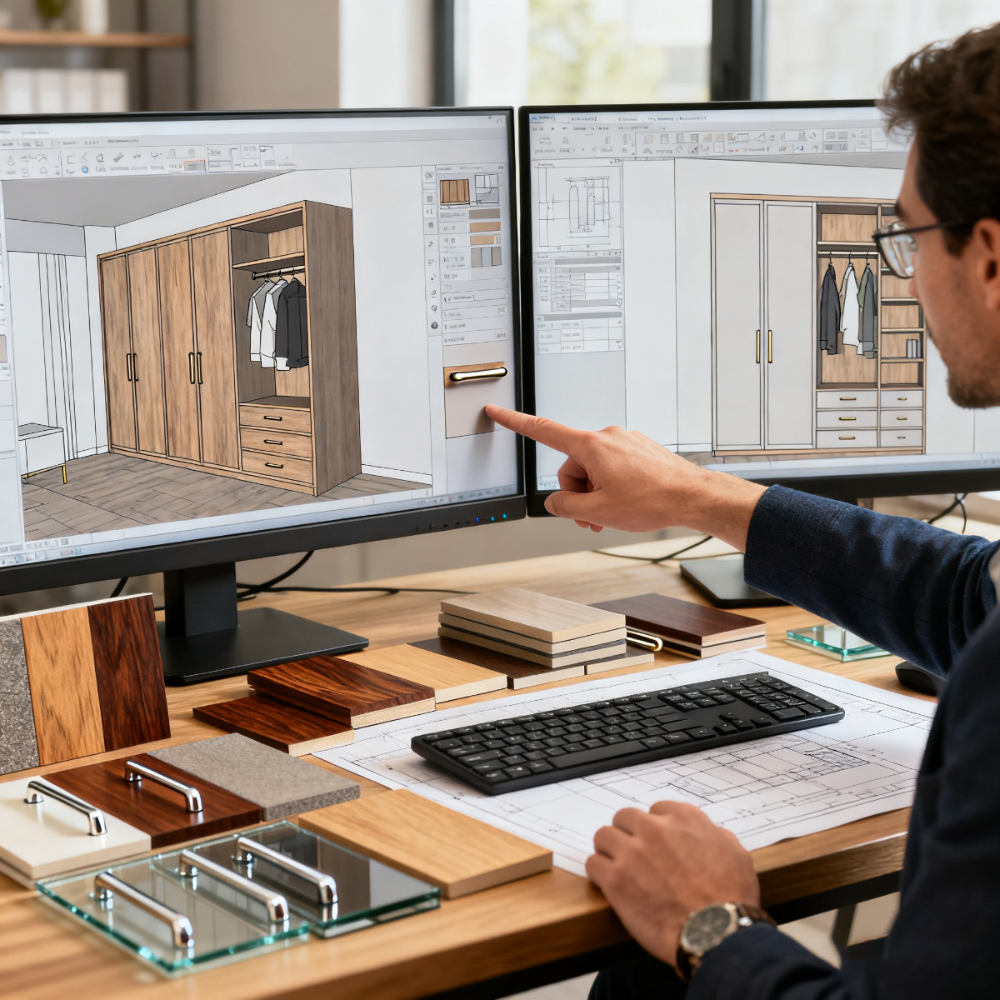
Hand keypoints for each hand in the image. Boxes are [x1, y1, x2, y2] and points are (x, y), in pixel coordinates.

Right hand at [485, 405, 765, 549]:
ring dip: (597, 494)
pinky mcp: (639, 451)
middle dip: (578, 493)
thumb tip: (555, 502)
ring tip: (613, 514)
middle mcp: (607, 437)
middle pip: (572, 466)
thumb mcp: (597, 512)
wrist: (693, 497)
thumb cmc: (653, 499)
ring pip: (594, 470)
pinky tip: (628, 503)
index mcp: (591, 446)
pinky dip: (613, 487)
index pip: (543, 430)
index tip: (498, 412)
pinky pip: (613, 468)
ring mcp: (625, 442)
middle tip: (593, 516)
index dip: (516, 422)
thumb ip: (565, 506)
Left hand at [586, 802, 759, 965]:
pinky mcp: (616, 879)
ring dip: (610, 850)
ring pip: (604, 836)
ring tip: (617, 867)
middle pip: (625, 818)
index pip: (656, 810)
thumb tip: (709, 834)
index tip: (656, 843)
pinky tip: (609, 883)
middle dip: (628, 834)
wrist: (717, 933)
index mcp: (684, 818)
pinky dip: (599, 872)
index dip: (656, 829)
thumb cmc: (731, 899)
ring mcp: (633, 852)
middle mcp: (655, 829)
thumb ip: (717, 836)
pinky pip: (593, 864)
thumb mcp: (737, 855)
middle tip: (633, 854)